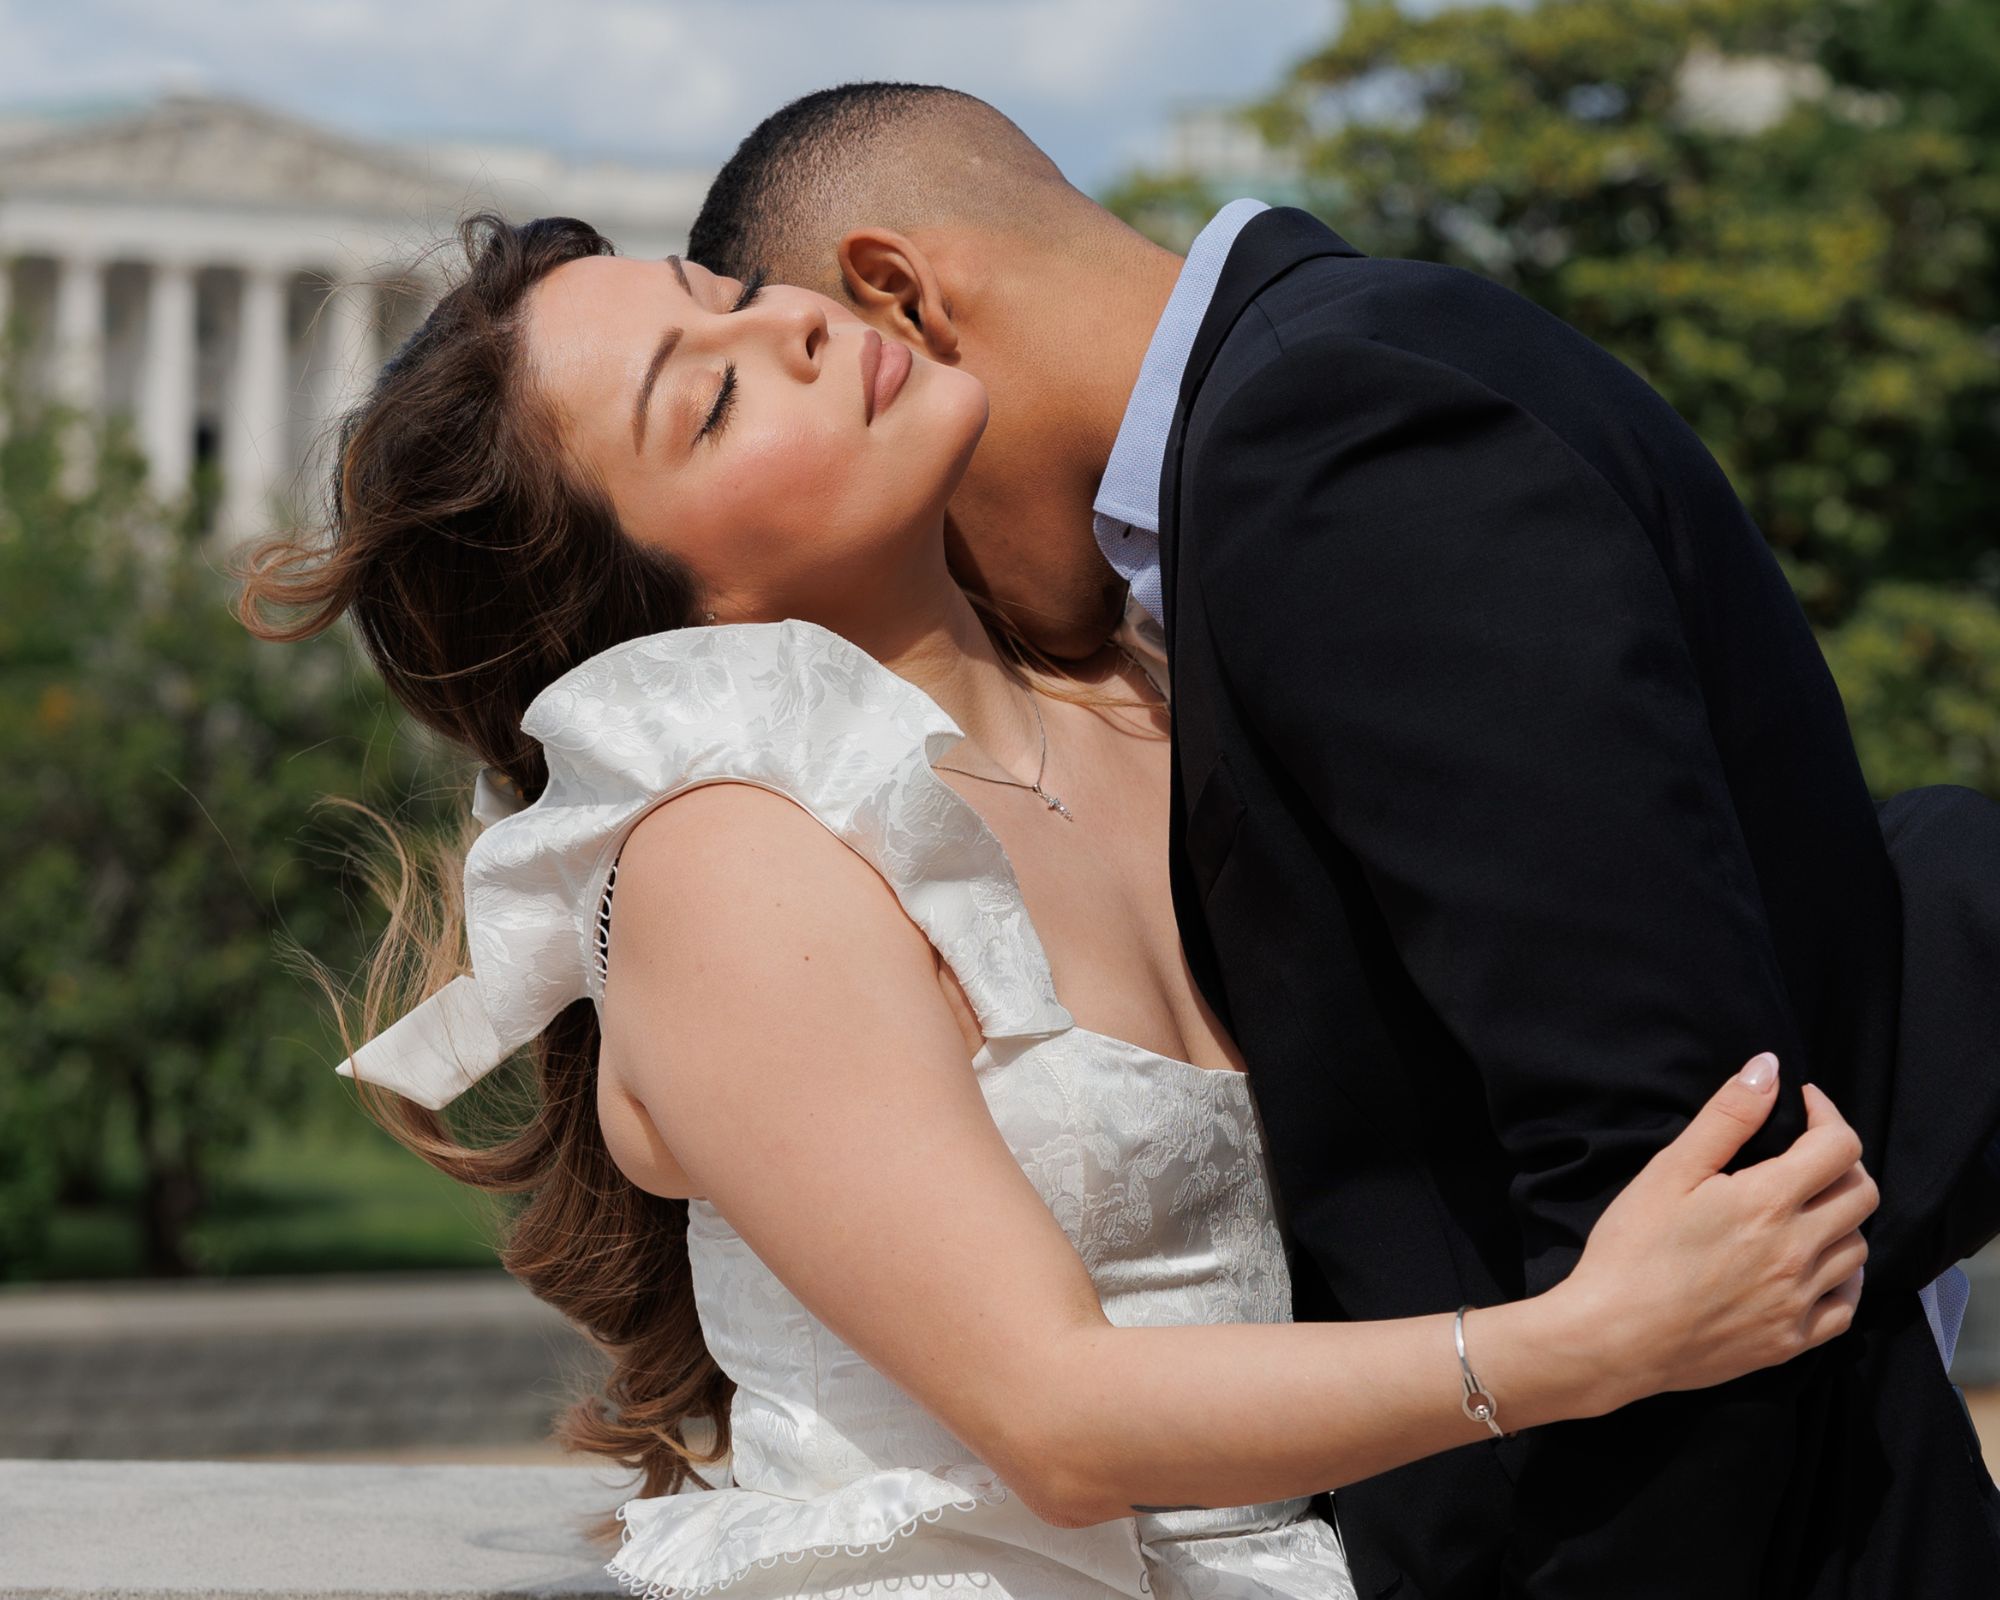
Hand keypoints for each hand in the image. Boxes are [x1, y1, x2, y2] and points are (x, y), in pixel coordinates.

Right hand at [1560, 1055, 1874, 1409]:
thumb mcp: (1669, 1171)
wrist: (1612, 1338)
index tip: (1800, 1106)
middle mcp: (1799, 1251)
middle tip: (1801, 1155)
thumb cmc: (1631, 1249)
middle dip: (1839, 1162)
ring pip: (1858, 1247)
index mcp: (1769, 1202)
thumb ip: (1726, 1117)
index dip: (1826, 1114)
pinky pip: (1846, 1305)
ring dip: (1839, 1218)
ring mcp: (1800, 1301)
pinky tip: (1813, 1266)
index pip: (1840, 1146)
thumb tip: (1768, 1068)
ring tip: (1800, 1209)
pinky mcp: (1791, 1341)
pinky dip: (1842, 1277)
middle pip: (1861, 1194)